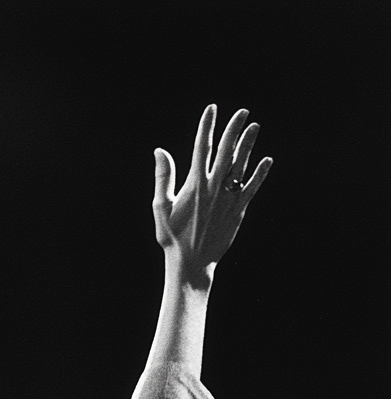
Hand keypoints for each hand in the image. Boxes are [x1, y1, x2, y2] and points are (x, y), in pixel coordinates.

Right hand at [153, 105, 271, 276]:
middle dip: (234, 129)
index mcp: (194, 184)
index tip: (212, 109)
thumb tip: (159, 150)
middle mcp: (213, 187)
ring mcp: (228, 198)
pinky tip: (267, 160)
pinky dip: (260, 174)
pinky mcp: (238, 210)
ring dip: (249, 145)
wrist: (191, 262)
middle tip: (243, 112)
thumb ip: (163, 177)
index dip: (207, 126)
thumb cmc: (172, 237)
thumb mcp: (160, 207)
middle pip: (226, 151)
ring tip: (255, 127)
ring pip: (241, 165)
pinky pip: (252, 187)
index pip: (201, 147)